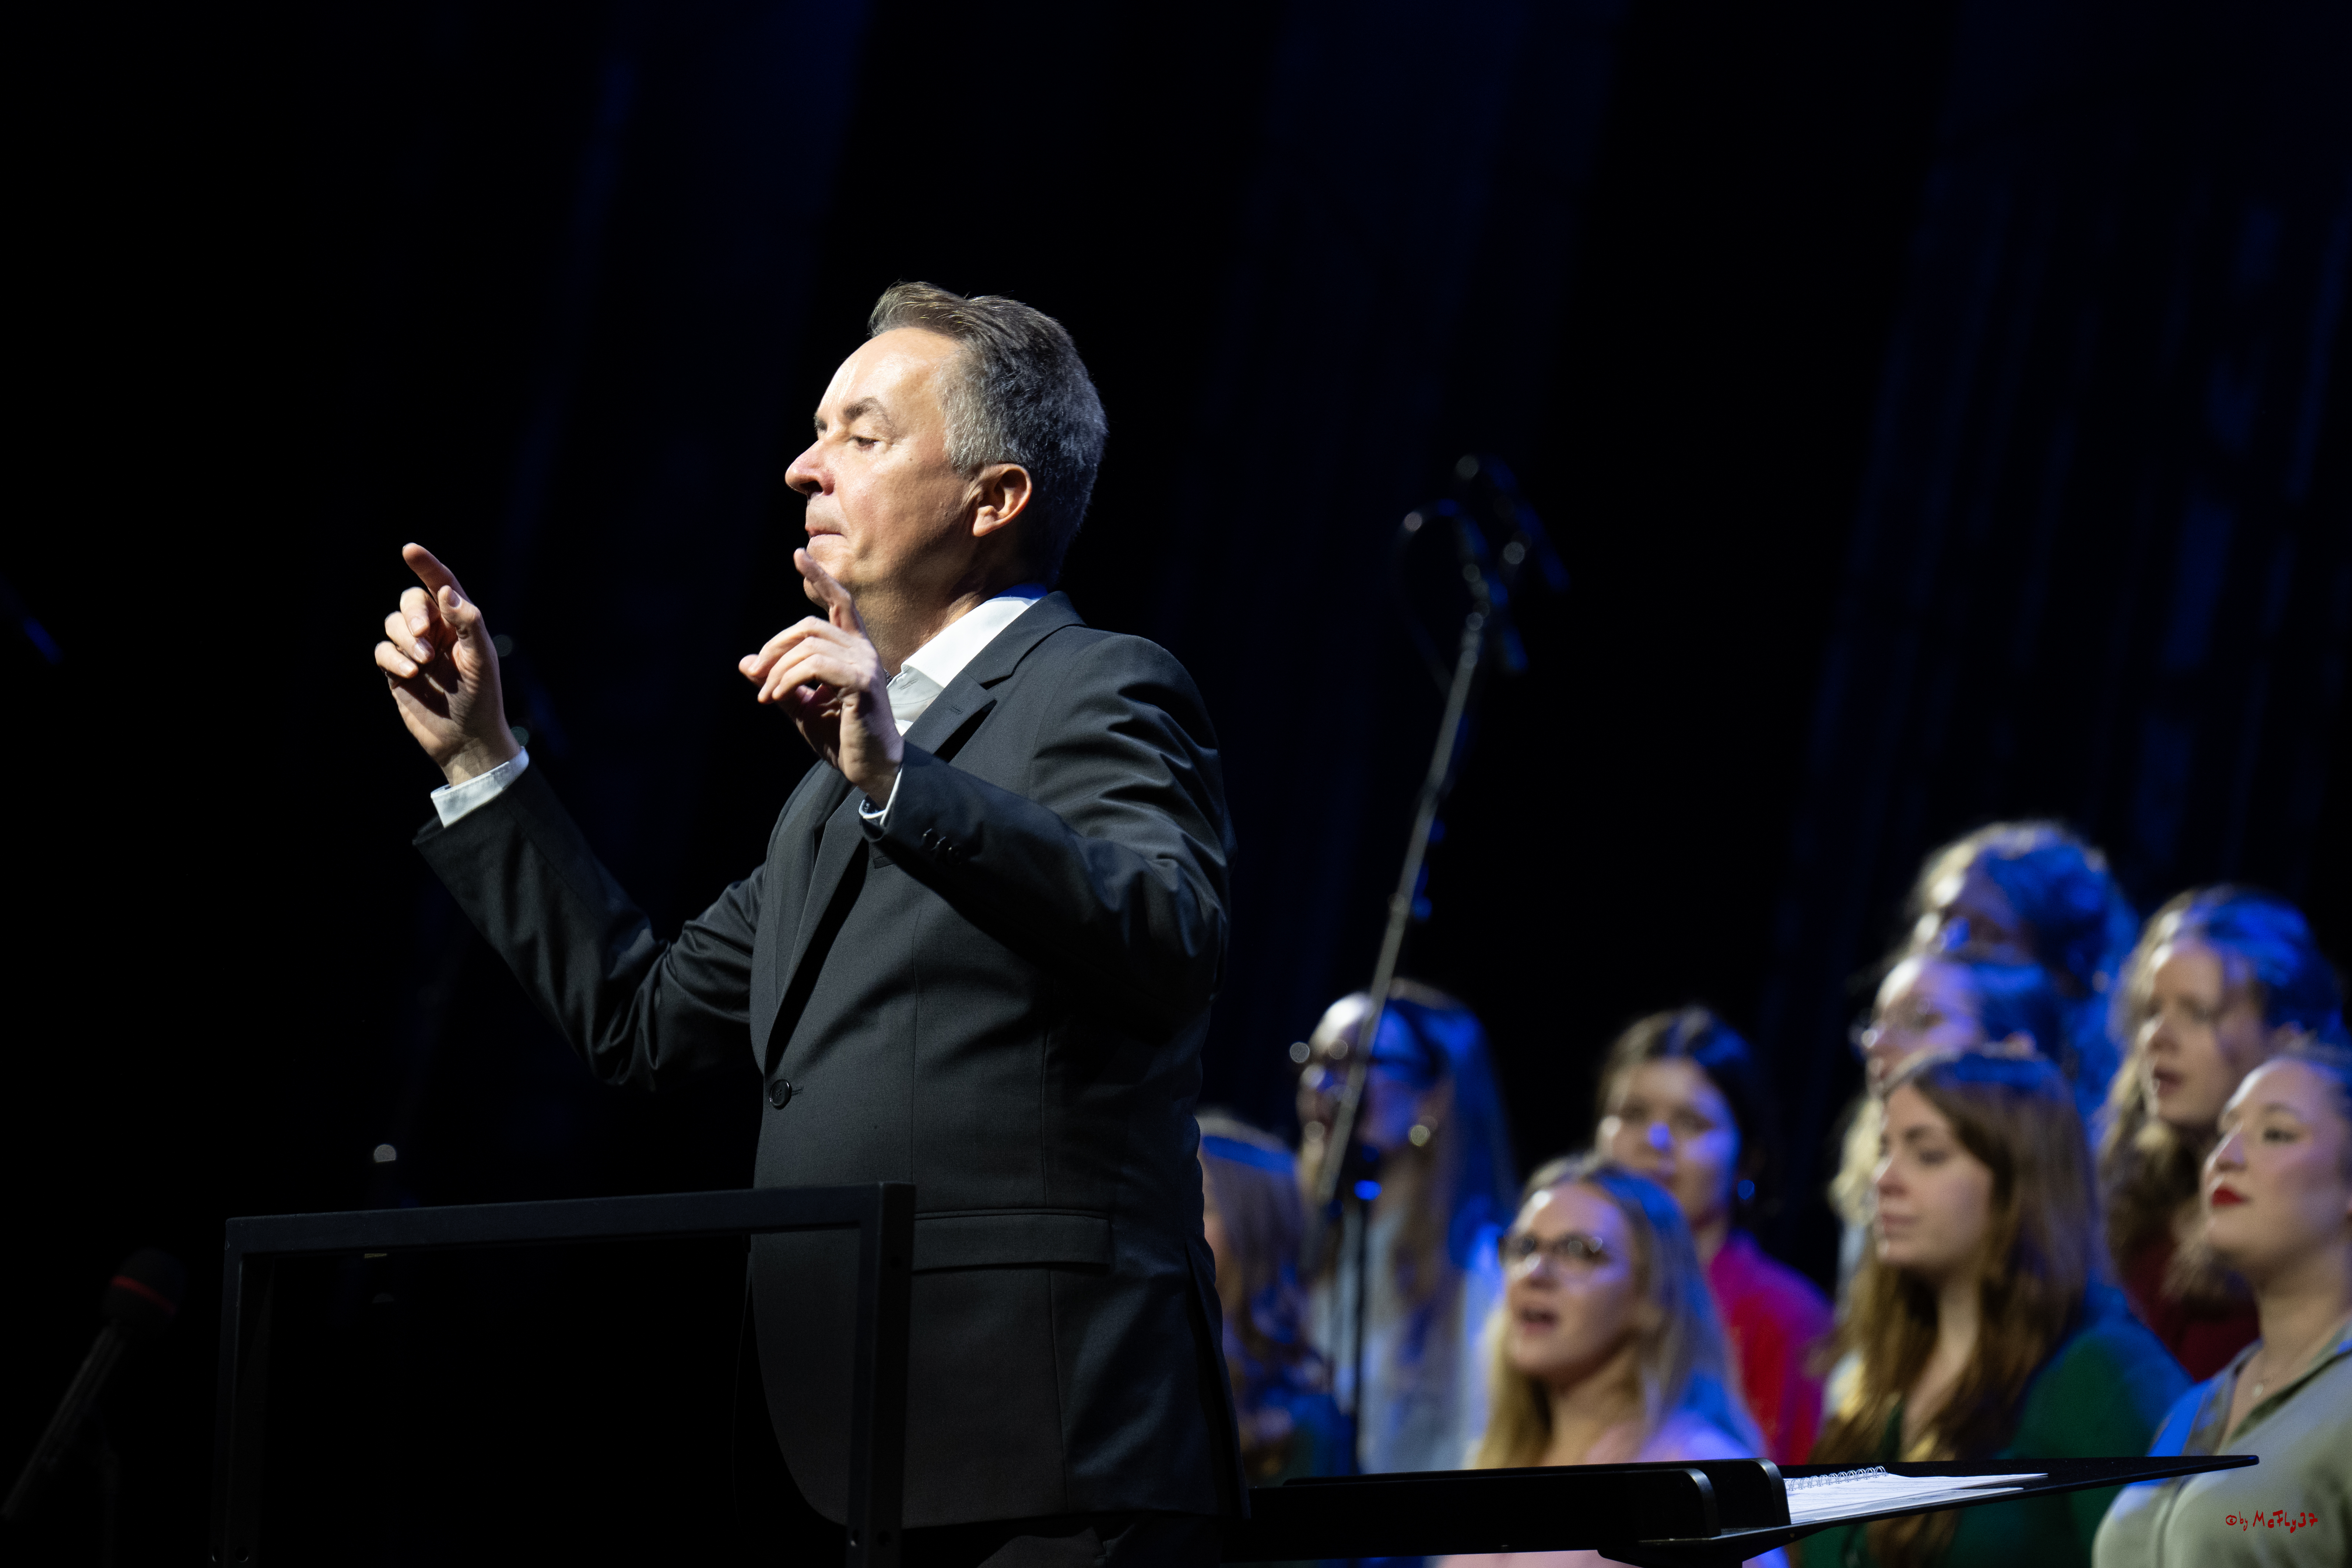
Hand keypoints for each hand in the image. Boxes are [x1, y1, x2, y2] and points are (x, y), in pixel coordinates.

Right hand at [374, 544, 519, 784]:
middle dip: (413, 612)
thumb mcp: (481, 659)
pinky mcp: (396, 671)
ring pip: (393, 624)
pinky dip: (392, 657)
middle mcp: (436, 632)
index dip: (426, 565)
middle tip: (424, 634)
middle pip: (410, 601)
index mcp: (459, 623)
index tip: (409, 549)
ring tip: (424, 662)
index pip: (441, 584)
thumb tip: (446, 591)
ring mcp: (414, 650)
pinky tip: (410, 674)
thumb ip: (468, 623)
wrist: (466, 739)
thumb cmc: (481, 698)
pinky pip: (382, 650)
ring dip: (405, 638)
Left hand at [739, 549, 901, 800]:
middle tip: (757, 676)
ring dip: (778, 671)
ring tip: (767, 696)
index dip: (820, 577)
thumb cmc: (843, 738)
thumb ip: (779, 682)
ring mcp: (866, 665)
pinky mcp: (862, 683)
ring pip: (808, 646)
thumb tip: (746, 663)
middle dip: (775, 647)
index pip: (839, 603)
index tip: (799, 554)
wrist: (872, 769)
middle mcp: (864, 651)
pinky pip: (815, 666)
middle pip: (809, 625)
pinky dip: (788, 679)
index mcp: (855, 650)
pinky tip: (777, 697)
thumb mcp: (803, 707)